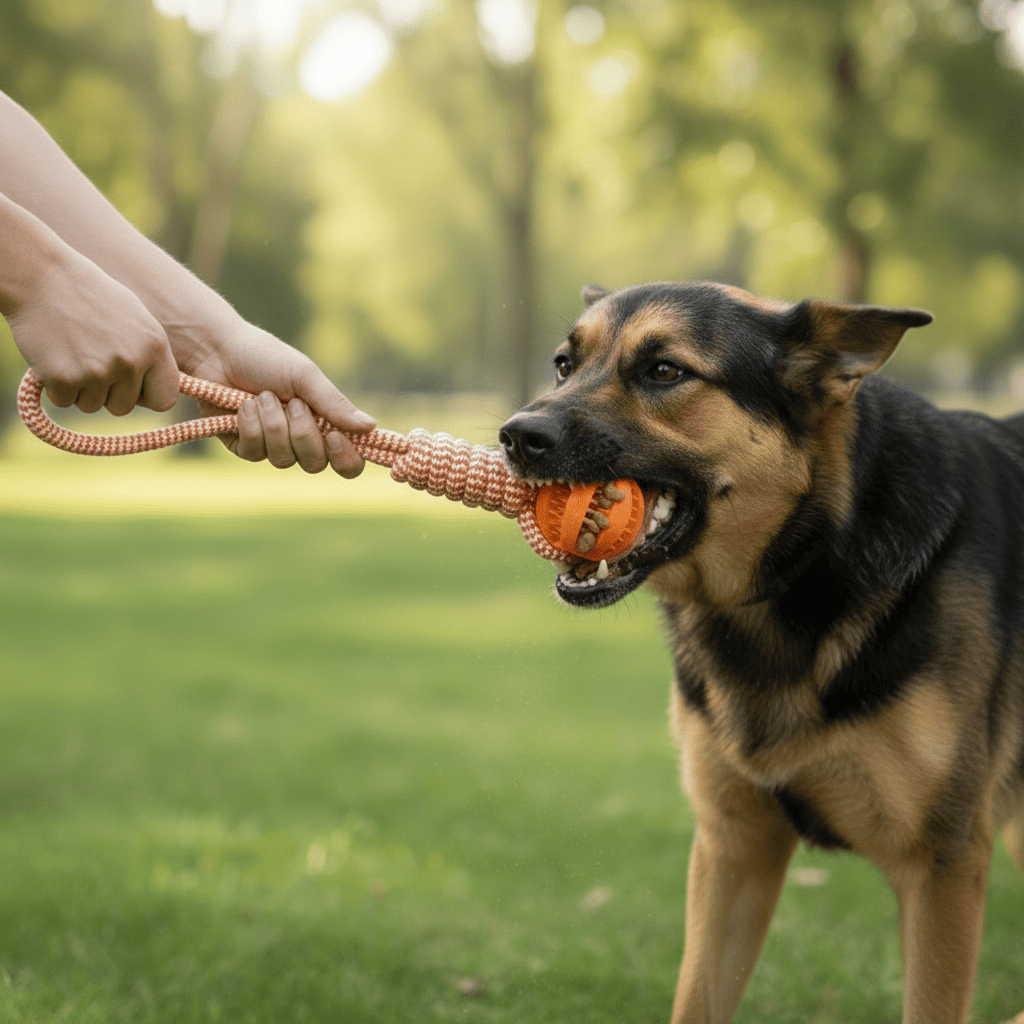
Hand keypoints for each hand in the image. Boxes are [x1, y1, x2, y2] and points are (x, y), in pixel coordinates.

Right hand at [7, 245, 179, 414]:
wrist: (41, 276)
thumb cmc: (91, 295)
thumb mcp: (136, 319)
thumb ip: (150, 355)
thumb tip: (158, 391)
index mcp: (155, 346)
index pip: (164, 399)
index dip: (146, 397)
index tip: (132, 387)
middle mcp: (131, 362)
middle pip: (123, 407)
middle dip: (107, 393)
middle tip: (91, 361)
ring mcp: (97, 372)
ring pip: (93, 406)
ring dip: (81, 388)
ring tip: (73, 352)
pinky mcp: (64, 379)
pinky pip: (64, 401)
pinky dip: (56, 386)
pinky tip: (54, 356)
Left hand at [181, 320, 375, 477]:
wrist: (218, 351)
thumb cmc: (266, 358)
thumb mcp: (305, 376)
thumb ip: (335, 403)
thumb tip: (371, 427)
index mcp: (325, 424)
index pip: (348, 460)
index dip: (346, 458)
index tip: (334, 437)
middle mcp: (302, 440)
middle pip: (315, 464)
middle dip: (302, 434)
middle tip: (292, 403)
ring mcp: (273, 446)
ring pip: (284, 460)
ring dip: (273, 425)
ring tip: (262, 396)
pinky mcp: (245, 447)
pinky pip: (255, 453)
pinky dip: (250, 426)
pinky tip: (242, 406)